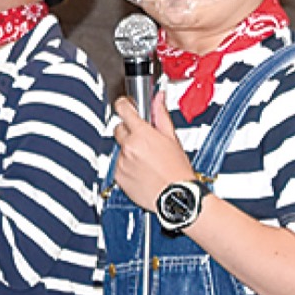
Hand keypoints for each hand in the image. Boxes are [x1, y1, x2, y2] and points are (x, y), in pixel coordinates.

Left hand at [111, 93, 196, 212]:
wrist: (174, 196)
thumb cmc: (176, 170)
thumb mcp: (171, 138)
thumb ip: (161, 116)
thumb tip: (158, 98)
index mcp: (142, 135)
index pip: (124, 110)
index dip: (124, 105)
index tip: (124, 104)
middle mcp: (128, 147)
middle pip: (119, 129)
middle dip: (129, 131)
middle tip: (143, 139)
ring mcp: (121, 162)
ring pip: (120, 149)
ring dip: (129, 150)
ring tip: (147, 160)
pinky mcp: (118, 177)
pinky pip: (118, 166)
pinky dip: (127, 166)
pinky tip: (141, 170)